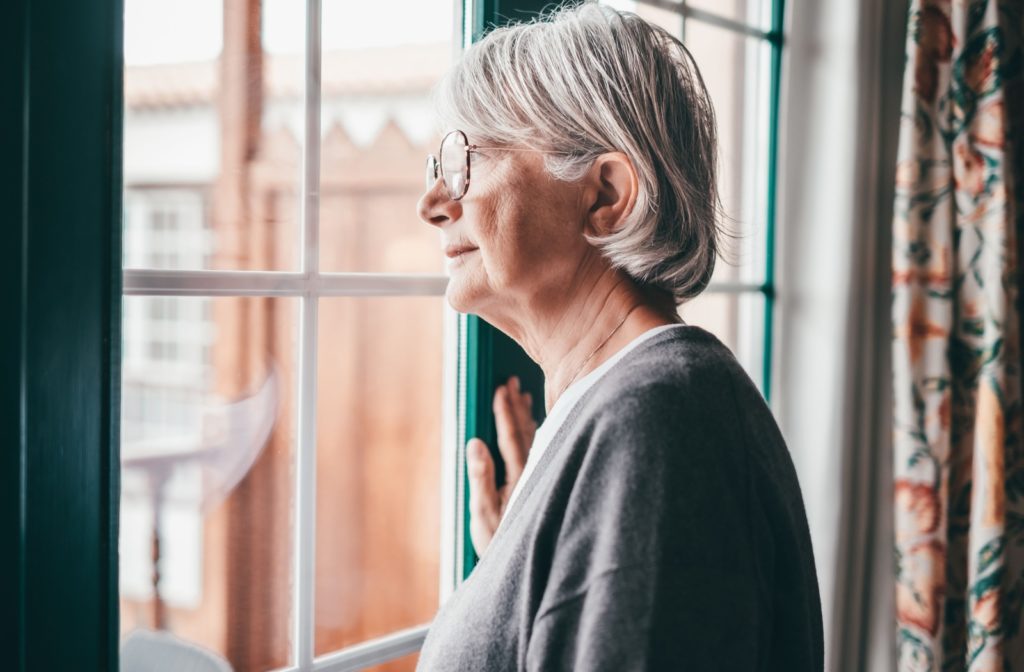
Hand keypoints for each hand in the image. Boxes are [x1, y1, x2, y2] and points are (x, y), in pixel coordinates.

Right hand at [467, 376, 536, 557]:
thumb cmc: (497, 542)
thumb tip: (474, 442)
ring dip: (526, 415)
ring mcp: (539, 477)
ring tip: (522, 393)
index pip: (511, 437)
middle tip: (511, 380)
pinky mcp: (542, 482)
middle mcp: (533, 473)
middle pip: (525, 432)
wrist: (524, 566)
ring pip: (534, 438)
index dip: (505, 412)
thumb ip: (480, 477)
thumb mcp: (483, 514)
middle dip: (516, 406)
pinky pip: (540, 447)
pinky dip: (533, 431)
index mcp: (519, 477)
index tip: (500, 388)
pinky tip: (533, 423)